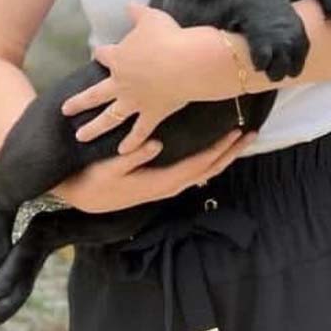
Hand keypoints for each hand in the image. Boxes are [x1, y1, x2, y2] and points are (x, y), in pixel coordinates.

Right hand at [52, 130, 255, 212]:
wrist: (80, 198)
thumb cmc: (92, 179)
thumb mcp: (108, 168)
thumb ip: (132, 157)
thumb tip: (156, 143)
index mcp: (161, 182)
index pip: (199, 165)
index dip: (219, 149)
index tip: (237, 133)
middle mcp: (170, 187)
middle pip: (209, 169)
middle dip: (231, 152)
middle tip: (251, 133)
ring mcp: (167, 187)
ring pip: (204, 172)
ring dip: (224, 156)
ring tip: (240, 139)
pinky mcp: (163, 183)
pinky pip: (194, 172)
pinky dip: (210, 160)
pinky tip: (216, 150)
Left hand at [63, 1, 196, 152]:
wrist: (186, 61)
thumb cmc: (168, 37)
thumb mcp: (151, 18)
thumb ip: (137, 13)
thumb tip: (129, 4)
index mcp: (119, 58)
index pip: (104, 55)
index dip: (102, 54)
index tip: (98, 54)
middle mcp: (121, 82)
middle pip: (95, 93)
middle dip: (79, 102)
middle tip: (65, 110)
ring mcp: (135, 101)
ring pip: (110, 117)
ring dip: (95, 128)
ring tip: (81, 137)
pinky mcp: (152, 113)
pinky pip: (140, 131)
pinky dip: (131, 142)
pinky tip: (122, 151)